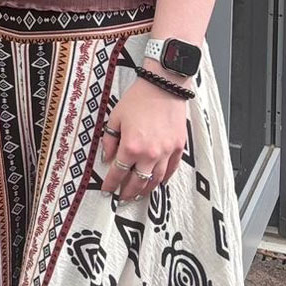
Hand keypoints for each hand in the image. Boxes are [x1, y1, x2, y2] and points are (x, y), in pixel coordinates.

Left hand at [99, 73, 188, 200]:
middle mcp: (150, 154)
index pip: (119, 172)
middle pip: (138, 181)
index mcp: (131, 146)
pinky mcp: (179, 148)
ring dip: (146, 190)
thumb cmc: (138, 99)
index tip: (106, 190)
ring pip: (156, 180)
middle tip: (122, 197)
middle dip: (128, 192)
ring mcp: (167, 152)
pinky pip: (172, 170)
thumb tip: (107, 157)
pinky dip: (164, 179)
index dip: (111, 183)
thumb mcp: (116, 118)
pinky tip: (158, 182)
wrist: (163, 87)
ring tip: (138, 195)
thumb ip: (110, 140)